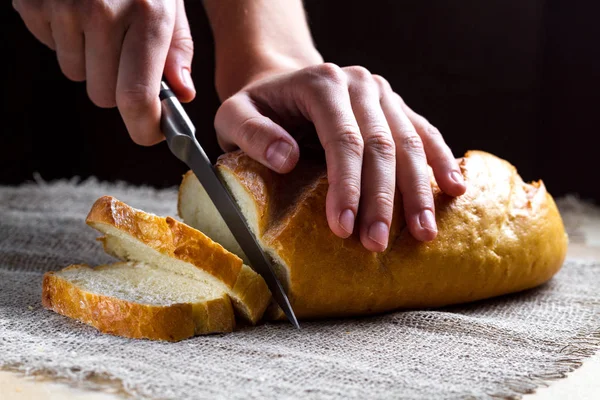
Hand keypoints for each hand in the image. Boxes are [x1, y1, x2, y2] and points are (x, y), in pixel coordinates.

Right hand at [13, 0, 194, 144]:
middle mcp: (102, 13)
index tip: (151, 133)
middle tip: (126, 59)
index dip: (143, 128)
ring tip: (101, 26)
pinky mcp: (34, 3)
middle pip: (104, 96)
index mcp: (147, 17)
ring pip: (77, 75)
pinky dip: (65, 40)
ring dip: (91, 62)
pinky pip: (50, 48)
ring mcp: (64, 8)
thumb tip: (181, 96)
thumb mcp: (171, 5)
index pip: (136, 97)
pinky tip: (78, 14)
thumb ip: (177, 51)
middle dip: (118, 88)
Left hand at [215, 64, 466, 251]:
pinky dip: (441, 161)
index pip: (343, 139)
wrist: (281, 83)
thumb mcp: (234, 115)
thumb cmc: (257, 107)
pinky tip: (454, 189)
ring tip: (423, 233)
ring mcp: (382, 94)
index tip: (344, 228)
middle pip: (381, 145)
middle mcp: (359, 85)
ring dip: (418, 191)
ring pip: (410, 142)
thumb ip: (252, 134)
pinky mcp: (396, 107)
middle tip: (378, 243)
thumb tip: (286, 159)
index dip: (347, 186)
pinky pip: (425, 133)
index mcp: (322, 84)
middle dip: (383, 199)